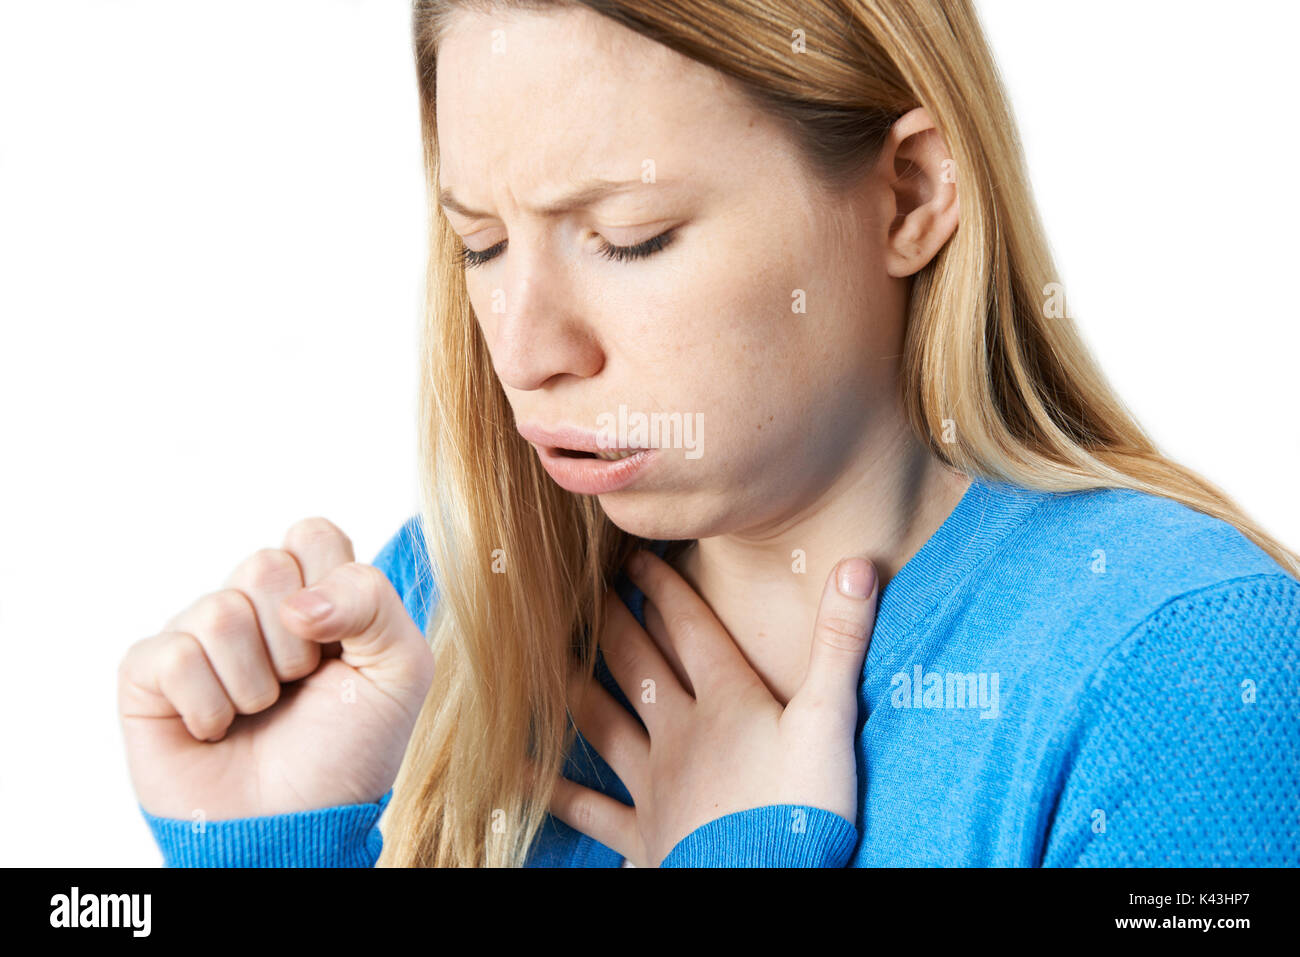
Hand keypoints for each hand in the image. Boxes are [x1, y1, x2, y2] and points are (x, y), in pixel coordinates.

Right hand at [118, 517, 436, 820]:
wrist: (298, 825)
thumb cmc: (349, 749)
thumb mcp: (400, 669)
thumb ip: (374, 601)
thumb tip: (298, 600)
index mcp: (314, 592)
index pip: (312, 533)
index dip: (333, 586)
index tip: (342, 644)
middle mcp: (253, 606)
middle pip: (264, 565)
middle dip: (296, 643)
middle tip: (299, 686)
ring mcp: (199, 636)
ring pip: (220, 611)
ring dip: (254, 682)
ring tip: (259, 713)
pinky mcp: (148, 674)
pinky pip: (173, 656)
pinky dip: (208, 706)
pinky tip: (216, 730)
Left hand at [549, 547, 878, 866]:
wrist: (765, 887)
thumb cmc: (803, 808)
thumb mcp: (833, 721)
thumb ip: (841, 642)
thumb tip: (859, 563)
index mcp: (727, 701)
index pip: (689, 628)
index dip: (663, 587)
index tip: (636, 556)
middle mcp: (680, 731)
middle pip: (637, 663)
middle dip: (612, 621)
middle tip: (585, 590)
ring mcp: (655, 782)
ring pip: (603, 721)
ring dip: (575, 684)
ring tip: (547, 656)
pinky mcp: (642, 832)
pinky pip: (586, 806)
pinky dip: (552, 787)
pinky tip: (517, 768)